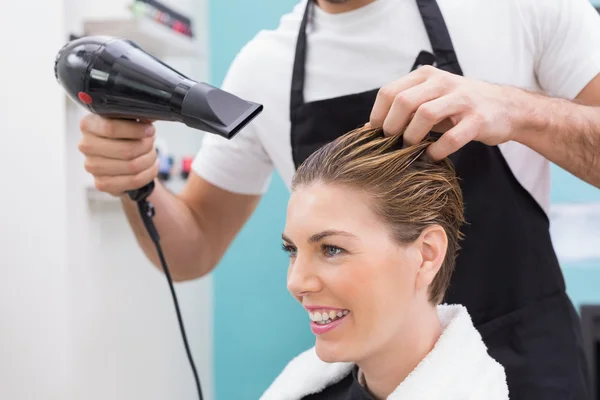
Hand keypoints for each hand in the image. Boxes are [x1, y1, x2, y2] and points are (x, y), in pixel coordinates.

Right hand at [78, 114, 158, 196]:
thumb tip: (150, 117)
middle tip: (152, 143)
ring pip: (132, 166)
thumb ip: (135, 116)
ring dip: (149, 160)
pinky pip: (134, 180)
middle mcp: (86, 146)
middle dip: (147, 146)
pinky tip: (151, 167)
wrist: (117, 158)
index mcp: (88, 124)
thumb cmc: (123, 135)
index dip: (136, 130)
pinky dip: (148, 173)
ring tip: (152, 154)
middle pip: (126, 150)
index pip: (111, 128)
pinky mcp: (101, 183)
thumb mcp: (126, 120)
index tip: (150, 130)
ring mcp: (91, 166)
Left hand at [368, 65, 527, 159]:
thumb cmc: (459, 107)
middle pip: (403, 101)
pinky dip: (437, 150)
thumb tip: (369, 128)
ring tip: (411, 149)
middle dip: (392, 126)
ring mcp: (462, 100)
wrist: (507, 107)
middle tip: (391, 143)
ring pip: (425, 115)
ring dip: (412, 137)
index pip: (389, 91)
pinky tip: (432, 156)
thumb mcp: (430, 99)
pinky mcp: (478, 119)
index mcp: (426, 76)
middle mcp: (443, 82)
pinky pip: (451, 137)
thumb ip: (404, 108)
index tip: (377, 134)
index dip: (378, 116)